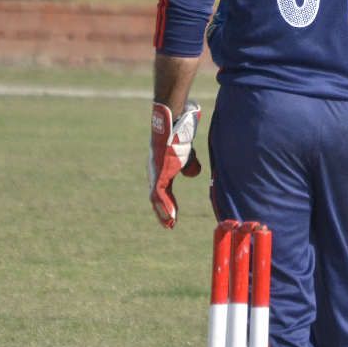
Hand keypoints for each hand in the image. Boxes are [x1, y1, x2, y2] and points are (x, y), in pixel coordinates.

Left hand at [148, 101, 201, 227]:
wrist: (173, 121)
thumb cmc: (179, 134)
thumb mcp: (186, 153)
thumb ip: (189, 165)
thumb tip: (191, 174)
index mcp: (162, 170)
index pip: (163, 191)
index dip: (168, 204)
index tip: (173, 218)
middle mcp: (156, 172)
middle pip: (157, 197)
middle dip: (163, 212)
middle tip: (169, 225)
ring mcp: (156, 172)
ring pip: (156, 198)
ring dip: (163, 212)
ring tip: (169, 224)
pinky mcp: (159, 171)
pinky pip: (159, 193)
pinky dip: (164, 205)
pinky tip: (170, 215)